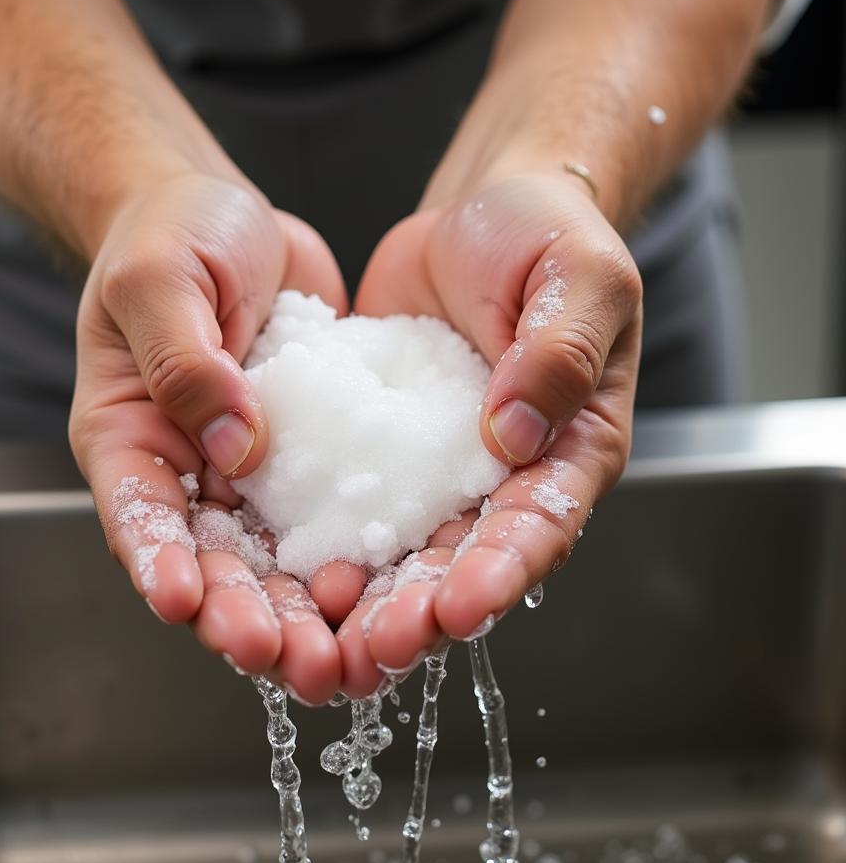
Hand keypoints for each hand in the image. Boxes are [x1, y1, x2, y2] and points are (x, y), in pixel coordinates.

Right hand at [69, 173, 352, 703]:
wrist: (231, 216)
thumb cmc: (170, 233)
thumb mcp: (161, 281)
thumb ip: (187, 362)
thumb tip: (235, 448)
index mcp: (130, 434)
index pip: (137, 514)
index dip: (160, 565)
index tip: (189, 605)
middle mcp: (190, 467)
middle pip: (215, 560)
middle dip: (251, 617)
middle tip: (297, 662)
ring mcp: (251, 466)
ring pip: (277, 557)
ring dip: (308, 610)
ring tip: (350, 658)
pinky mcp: (309, 452)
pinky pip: (332, 510)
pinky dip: (355, 554)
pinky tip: (393, 587)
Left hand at [338, 173, 641, 693]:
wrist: (484, 212)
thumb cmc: (549, 235)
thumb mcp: (578, 277)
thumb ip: (558, 353)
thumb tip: (514, 435)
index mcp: (570, 447)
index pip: (540, 523)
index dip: (501, 570)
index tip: (458, 609)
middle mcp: (504, 473)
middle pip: (464, 558)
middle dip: (421, 609)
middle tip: (373, 650)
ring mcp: (438, 463)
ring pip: (402, 545)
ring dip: (366, 596)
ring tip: (321, 643)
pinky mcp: (382, 441)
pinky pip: (351, 492)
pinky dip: (323, 534)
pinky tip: (283, 567)